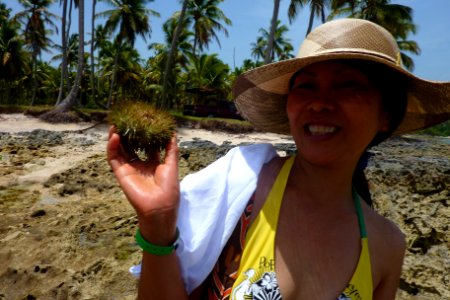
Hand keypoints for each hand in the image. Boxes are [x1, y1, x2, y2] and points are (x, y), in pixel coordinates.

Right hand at [107, 126, 178, 244]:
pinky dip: (112, 147)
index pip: (145, 145)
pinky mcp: (121, 173)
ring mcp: (129, 169)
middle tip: (126, 120)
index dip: (143, 134)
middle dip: (128, 133)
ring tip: (116, 124)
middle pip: (130, 146)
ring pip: (119, 150)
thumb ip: (171, 148)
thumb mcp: (172, 164)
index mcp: (153, 163)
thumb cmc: (169, 187)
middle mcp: (140, 165)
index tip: (142, 121)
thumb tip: (172, 132)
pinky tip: (115, 136)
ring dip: (116, 137)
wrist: (160, 206)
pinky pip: (114, 158)